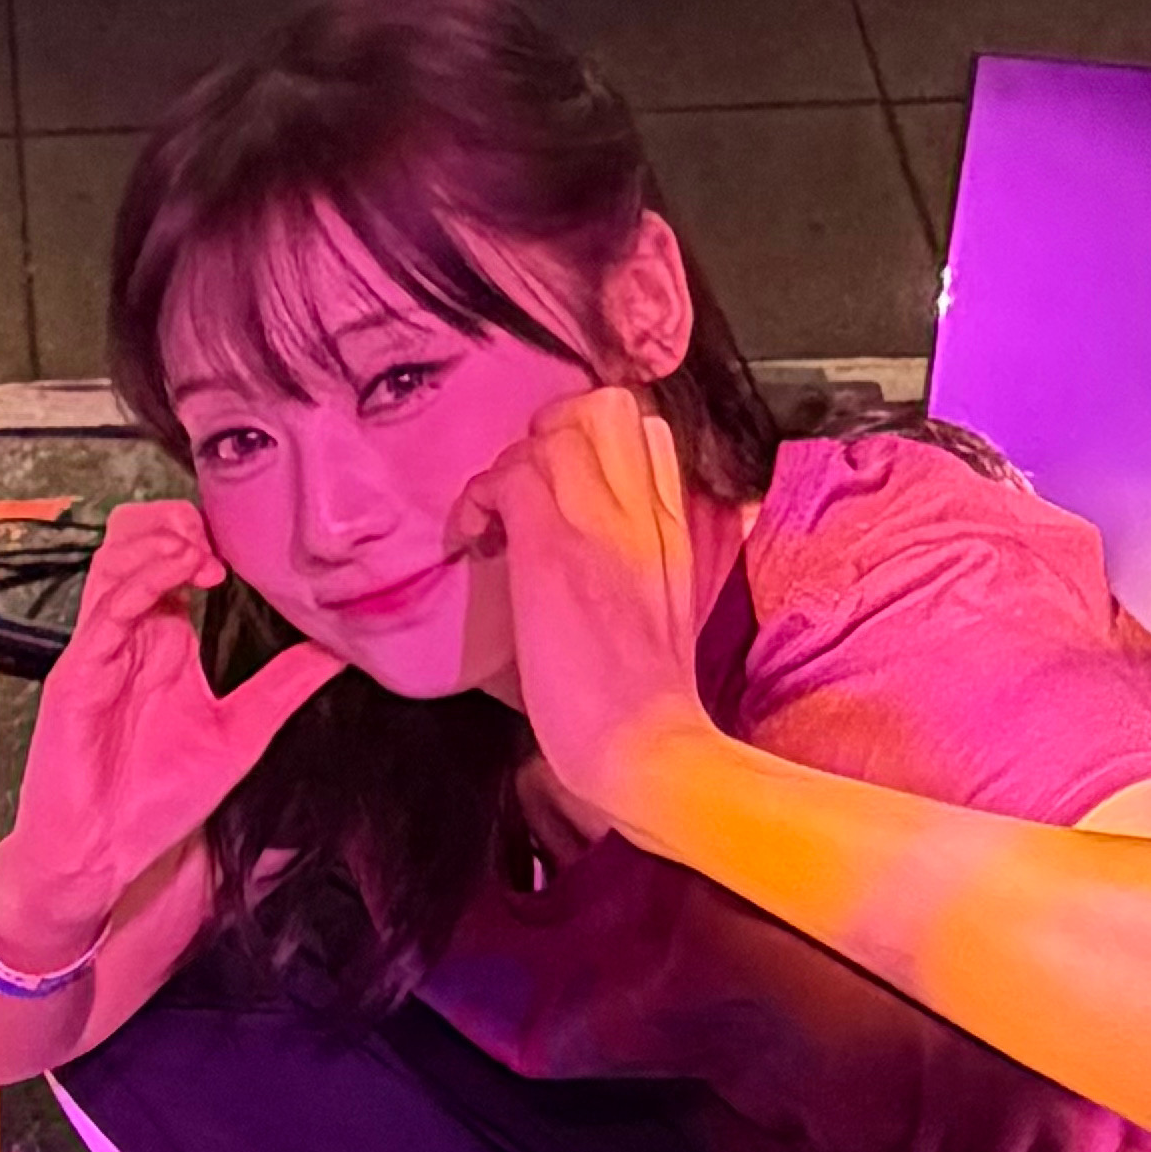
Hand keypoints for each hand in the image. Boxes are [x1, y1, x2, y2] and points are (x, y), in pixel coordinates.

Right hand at [0, 498, 344, 960]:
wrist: (103, 855)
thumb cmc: (155, 801)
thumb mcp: (241, 734)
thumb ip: (285, 687)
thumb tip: (342, 653)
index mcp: (165, 643)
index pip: (176, 562)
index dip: (207, 537)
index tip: (251, 543)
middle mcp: (131, 637)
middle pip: (137, 544)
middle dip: (176, 522)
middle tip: (220, 534)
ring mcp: (101, 650)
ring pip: (116, 562)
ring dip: (158, 540)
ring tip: (201, 546)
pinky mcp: (77, 672)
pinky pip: (104, 611)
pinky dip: (139, 581)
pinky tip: (176, 573)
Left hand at [454, 389, 718, 838]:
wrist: (650, 745)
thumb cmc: (646, 699)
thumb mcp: (665, 606)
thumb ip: (642, 558)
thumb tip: (596, 548)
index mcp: (675, 522)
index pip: (642, 427)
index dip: (587, 441)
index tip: (558, 489)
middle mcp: (644, 507)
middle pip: (599, 405)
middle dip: (544, 437)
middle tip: (520, 499)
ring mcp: (600, 521)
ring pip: (550, 429)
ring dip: (507, 469)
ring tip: (496, 528)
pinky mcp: (556, 547)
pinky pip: (508, 474)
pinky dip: (479, 499)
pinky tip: (475, 547)